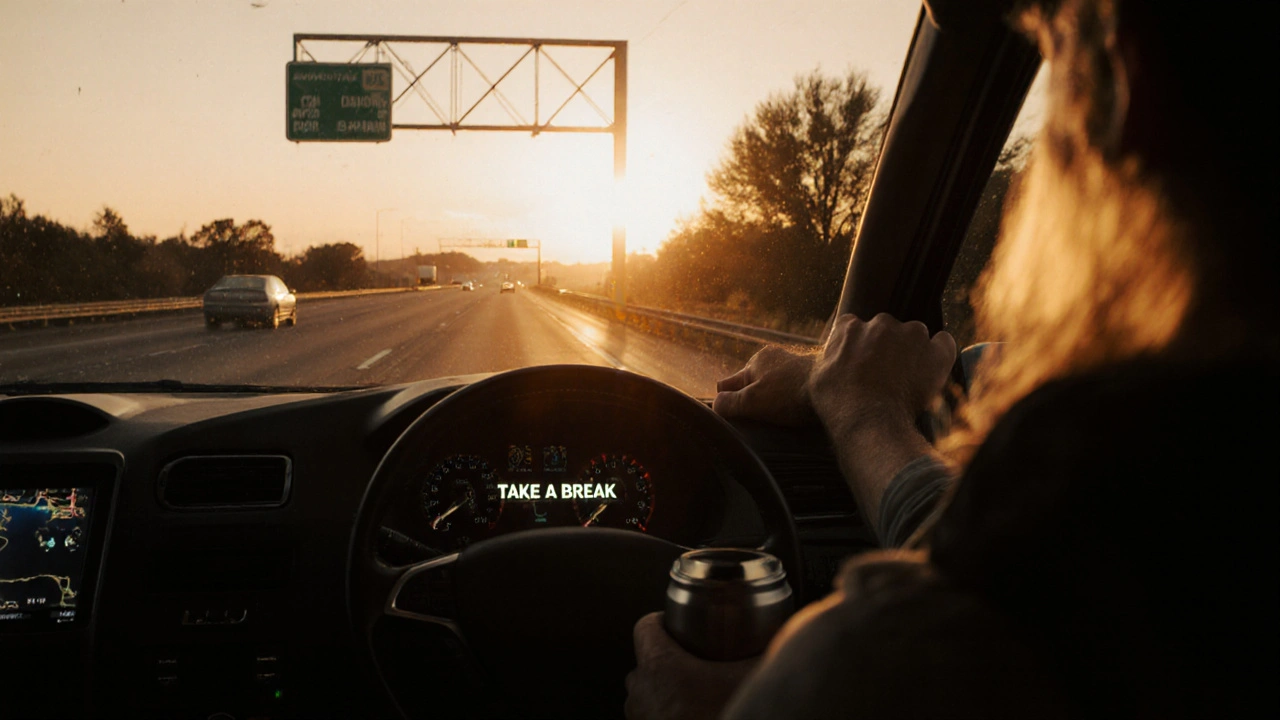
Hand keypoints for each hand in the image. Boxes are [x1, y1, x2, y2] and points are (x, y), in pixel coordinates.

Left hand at [625, 612, 759, 719]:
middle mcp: (640, 692)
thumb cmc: (725, 716)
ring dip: (663, 691)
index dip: (662, 622)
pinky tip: (688, 715)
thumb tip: (788, 634)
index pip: (645, 626)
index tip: (678, 626)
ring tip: (692, 693)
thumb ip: (769, 653)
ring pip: (645, 693)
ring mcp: (639, 719)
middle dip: (667, 660)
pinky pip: (649, 717)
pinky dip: (663, 714)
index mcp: (658, 666)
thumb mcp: (751, 681)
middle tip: (694, 663)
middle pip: (645, 661)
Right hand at [712, 345, 820, 424]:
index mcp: (756, 361)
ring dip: (772, 399)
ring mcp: (794, 365)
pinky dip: (789, 398)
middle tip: (753, 419)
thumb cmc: (791, 393)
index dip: (726, 400)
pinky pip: (791, 388)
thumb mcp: (752, 401)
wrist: (836, 386)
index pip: (728, 383)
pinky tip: (793, 411)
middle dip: (750, 399)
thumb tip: (715, 405)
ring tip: (776, 416)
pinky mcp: (811, 375)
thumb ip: (729, 403)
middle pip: (751, 383)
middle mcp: (775, 358)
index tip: (730, 415)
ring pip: (772, 385)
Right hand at [806, 314, 955, 524]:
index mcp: (850, 328)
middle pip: (887, 329)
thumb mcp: (819, 377)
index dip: (863, 347)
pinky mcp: (935, 350)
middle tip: (887, 376)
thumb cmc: (838, 404)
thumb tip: (838, 353)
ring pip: (916, 335)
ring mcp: (911, 335)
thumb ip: (830, 356)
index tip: (866, 365)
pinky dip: (940, 354)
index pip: (857, 328)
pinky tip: (931, 373)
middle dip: (888, 348)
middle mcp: (880, 324)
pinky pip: (944, 342)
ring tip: (908, 380)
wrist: (866, 421)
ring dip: (913, 351)